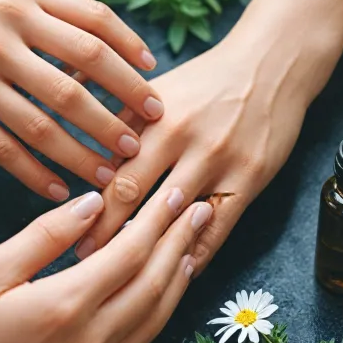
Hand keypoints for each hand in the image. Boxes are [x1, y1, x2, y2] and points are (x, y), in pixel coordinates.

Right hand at [0, 0, 163, 199]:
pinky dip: (34, 174)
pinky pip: (2, 148)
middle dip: (116, 116)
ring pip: (42, 124)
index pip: (96, 25)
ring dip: (82, 154)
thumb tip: (121, 53)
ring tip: (110, 176)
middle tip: (141, 143)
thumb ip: (61, 15)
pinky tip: (60, 191)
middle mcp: (4, 33)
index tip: (155, 89)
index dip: (132, 57)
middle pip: (77, 80)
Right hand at [0, 187, 212, 342]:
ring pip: (155, 316)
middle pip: (154, 282)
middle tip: (204, 207)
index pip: (132, 251)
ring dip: (179, 277)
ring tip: (194, 245)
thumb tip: (92, 203)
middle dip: (181, 241)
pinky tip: (161, 295)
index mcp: (67, 306)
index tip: (180, 191)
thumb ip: (44, 237)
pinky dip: (159, 311)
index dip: (160, 219)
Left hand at [76, 0, 342, 271]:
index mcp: (161, 119)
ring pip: (179, 221)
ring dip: (150, 251)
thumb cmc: (206, 81)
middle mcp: (190, 142)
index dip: (93, 212)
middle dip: (109, 237)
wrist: (270, 65)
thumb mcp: (159, 89)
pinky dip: (196, 253)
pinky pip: (219, 228)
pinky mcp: (251, 180)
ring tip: (124, 277)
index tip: (72, 237)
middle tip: (86, 265)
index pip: (117, 176)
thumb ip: (120, 118)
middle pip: (141, 201)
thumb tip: (74, 139)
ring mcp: (223, 163)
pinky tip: (175, 271)